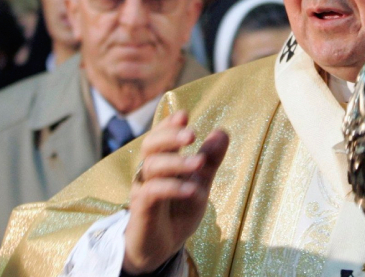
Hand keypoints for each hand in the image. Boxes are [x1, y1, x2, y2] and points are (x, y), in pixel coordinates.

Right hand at [122, 111, 228, 274]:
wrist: (161, 248)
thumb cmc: (177, 212)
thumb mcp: (200, 184)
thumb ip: (209, 161)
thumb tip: (222, 131)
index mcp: (162, 162)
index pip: (161, 136)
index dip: (169, 124)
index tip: (184, 115)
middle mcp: (148, 171)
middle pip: (150, 145)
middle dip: (170, 136)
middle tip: (192, 134)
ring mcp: (143, 189)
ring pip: (152, 166)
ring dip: (177, 162)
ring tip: (199, 163)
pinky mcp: (141, 209)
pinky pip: (152, 192)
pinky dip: (173, 187)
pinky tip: (192, 190)